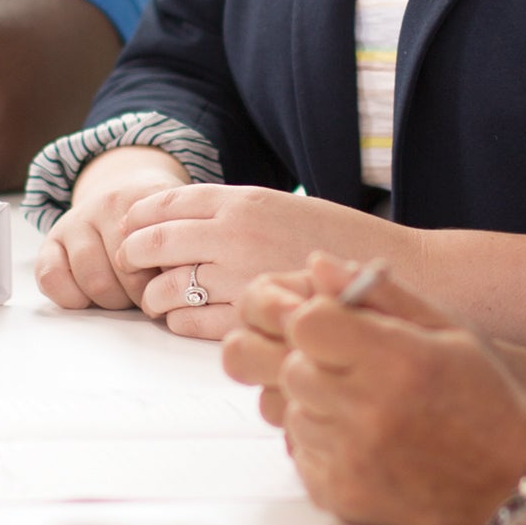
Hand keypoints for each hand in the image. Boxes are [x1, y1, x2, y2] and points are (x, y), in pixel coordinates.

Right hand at [34, 145, 188, 314]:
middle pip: (128, 273)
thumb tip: (184, 284)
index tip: (170, 287)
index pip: (157, 256)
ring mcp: (76, 221)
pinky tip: (86, 298)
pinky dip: (70, 297)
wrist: (125, 187)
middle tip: (147, 296)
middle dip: (140, 297)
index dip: (166, 282)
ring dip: (111, 300)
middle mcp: (107, 205)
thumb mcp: (180, 224)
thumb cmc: (158, 223)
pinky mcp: (51, 240)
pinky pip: (51, 277)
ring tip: (123, 297)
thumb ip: (184, 249)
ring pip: (94, 281)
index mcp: (145, 201)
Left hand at [113, 186, 406, 344]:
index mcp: (242, 200)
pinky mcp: (251, 318)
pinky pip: (191, 324)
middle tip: (132, 268)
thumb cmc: (338, 239)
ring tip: (160, 299)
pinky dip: (180, 322)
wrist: (394, 272)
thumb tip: (176, 222)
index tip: (131, 231)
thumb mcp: (281, 205)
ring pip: (165, 289)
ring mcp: (241, 278)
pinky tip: (189, 319)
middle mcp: (235, 234)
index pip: (163, 202)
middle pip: (152, 243)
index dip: (137, 219)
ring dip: (153, 297)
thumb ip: (232, 211)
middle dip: (133, 257)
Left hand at [232, 257, 525, 524]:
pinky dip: (324, 447)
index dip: (321, 321)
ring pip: (293, 413)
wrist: (511, 481)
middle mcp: (370, 412)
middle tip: (362, 374)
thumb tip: (318, 264)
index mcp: (398, 360)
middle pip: (293, 368)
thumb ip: (381, 293)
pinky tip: (368, 444)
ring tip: (370, 411)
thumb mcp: (448, 329)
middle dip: (318, 364)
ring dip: (320, 406)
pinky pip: (301, 455)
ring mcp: (353, 460)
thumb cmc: (482, 397)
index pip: (308, 323)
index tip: (344, 331)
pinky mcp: (342, 496)